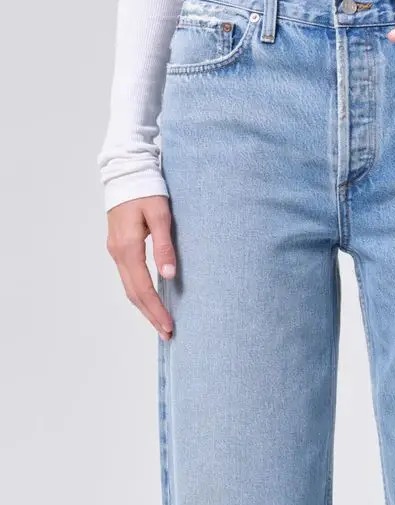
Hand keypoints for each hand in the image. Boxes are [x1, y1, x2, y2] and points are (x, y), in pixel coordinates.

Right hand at [106, 195, 174, 339]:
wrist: (126, 172)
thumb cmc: (146, 190)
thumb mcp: (160, 215)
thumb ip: (164, 245)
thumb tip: (168, 275)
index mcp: (128, 247)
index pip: (142, 288)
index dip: (156, 309)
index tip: (169, 326)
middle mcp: (118, 252)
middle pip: (133, 293)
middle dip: (150, 315)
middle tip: (168, 333)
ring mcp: (116, 250)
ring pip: (128, 287)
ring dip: (144, 306)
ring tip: (160, 322)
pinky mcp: (119, 246)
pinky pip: (128, 277)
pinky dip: (139, 293)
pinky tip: (150, 299)